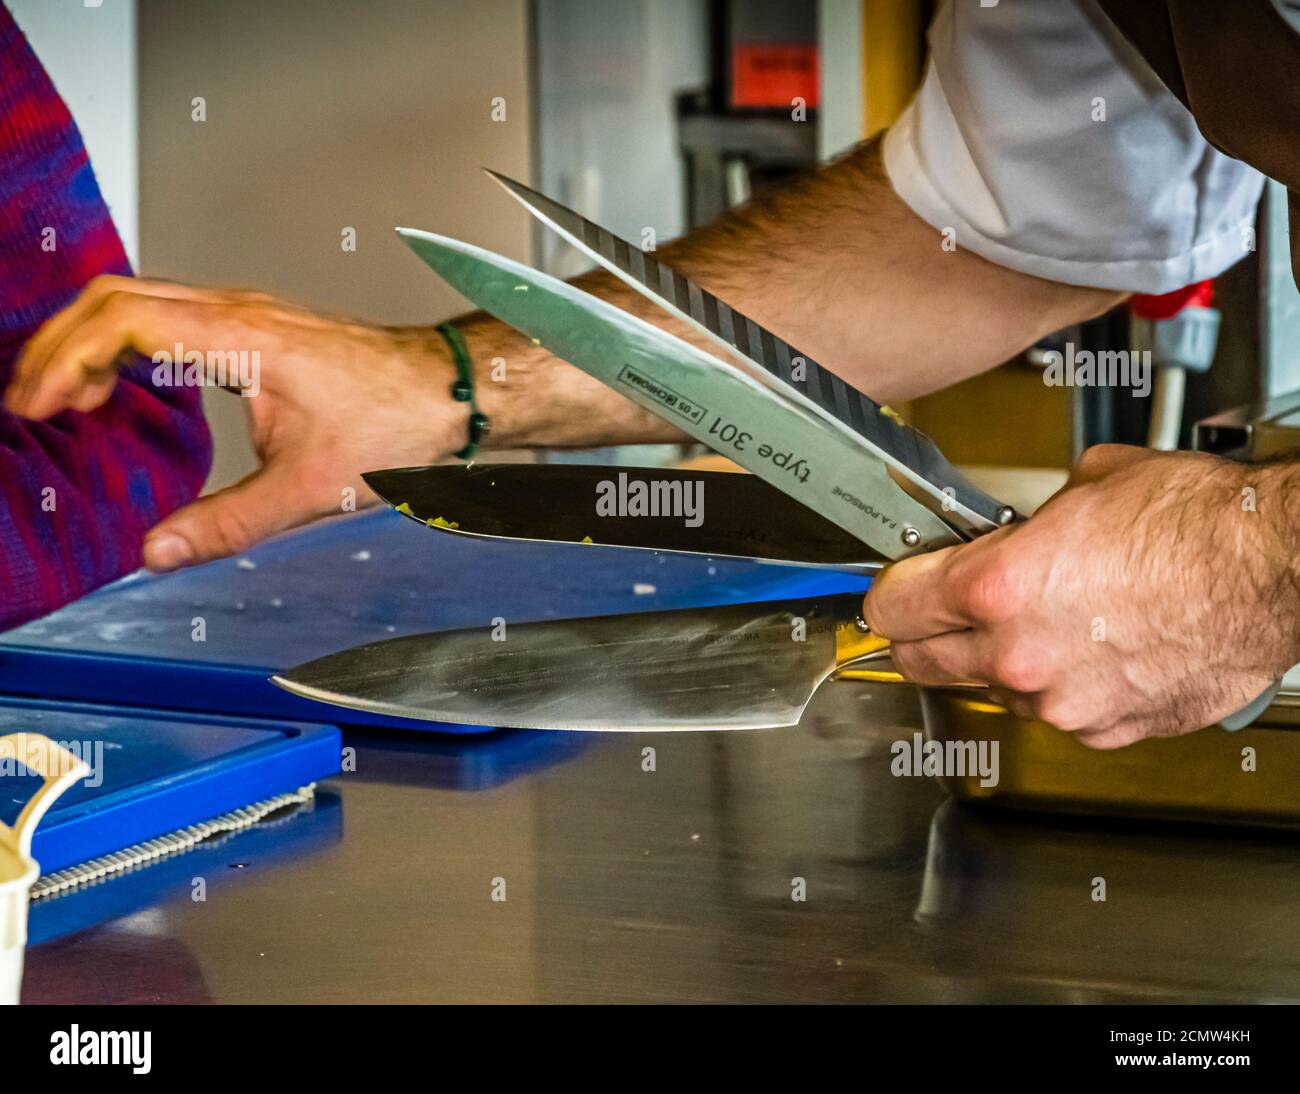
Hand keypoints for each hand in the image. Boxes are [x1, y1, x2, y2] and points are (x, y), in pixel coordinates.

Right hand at [5, 275, 467, 569]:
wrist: (449, 391)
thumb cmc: (396, 421)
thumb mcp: (307, 488)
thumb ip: (227, 523)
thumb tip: (158, 552)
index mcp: (241, 337)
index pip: (123, 319)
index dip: (66, 358)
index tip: (38, 406)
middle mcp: (238, 312)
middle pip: (116, 298)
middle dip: (59, 344)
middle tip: (29, 404)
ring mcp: (246, 314)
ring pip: (140, 300)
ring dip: (90, 341)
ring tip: (61, 400)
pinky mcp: (255, 328)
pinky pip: (169, 316)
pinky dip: (126, 344)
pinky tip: (123, 389)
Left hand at [864, 445, 1299, 747]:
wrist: (1278, 569)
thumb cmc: (1199, 524)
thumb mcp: (1086, 486)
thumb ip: (1024, 526)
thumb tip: (1009, 536)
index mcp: (998, 588)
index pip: (891, 609)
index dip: (889, 594)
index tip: (894, 591)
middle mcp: (1019, 655)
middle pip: (922, 662)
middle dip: (922, 635)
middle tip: (937, 614)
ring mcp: (1062, 702)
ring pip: (993, 688)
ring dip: (999, 660)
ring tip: (1046, 619)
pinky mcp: (1107, 728)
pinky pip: (1057, 711)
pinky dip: (1061, 686)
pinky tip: (1094, 648)